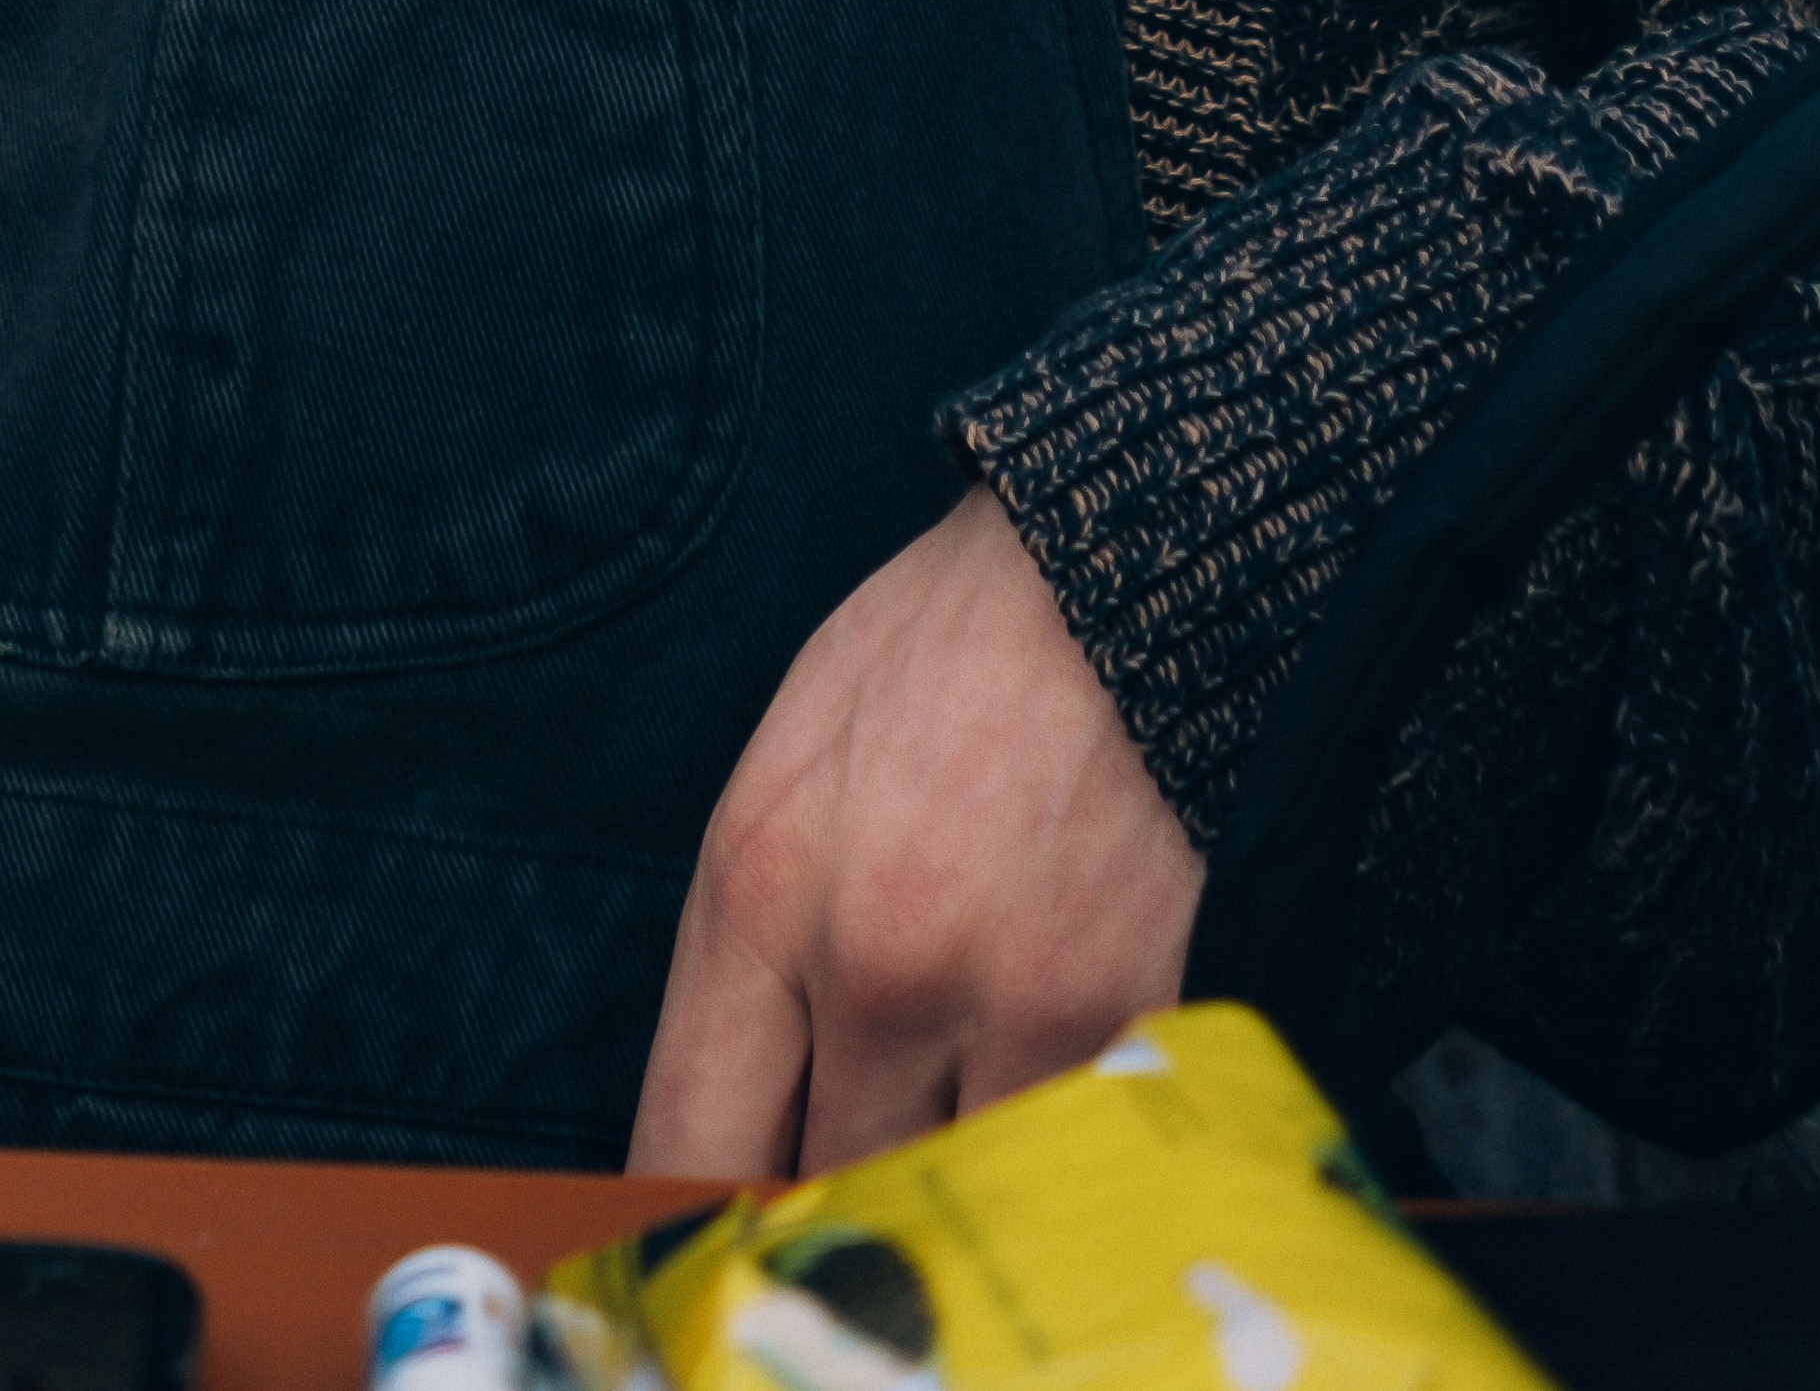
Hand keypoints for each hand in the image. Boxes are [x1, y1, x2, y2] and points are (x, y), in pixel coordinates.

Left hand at [628, 483, 1202, 1185]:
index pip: (684, 1138)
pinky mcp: (1135, 1015)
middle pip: (824, 1189)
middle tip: (858, 1184)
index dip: (691, 1223)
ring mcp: (1009, 1003)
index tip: (708, 1247)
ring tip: (969, 1111)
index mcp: (757, 891)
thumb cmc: (940, 658)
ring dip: (955, 1178)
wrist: (1115, 573)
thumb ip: (756, 949)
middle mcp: (871, 966)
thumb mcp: (788, 771)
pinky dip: (1062, 1150)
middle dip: (835, 1197)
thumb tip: (745, 1120)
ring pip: (955, 1189)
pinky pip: (1075, 1152)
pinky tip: (1064, 1093)